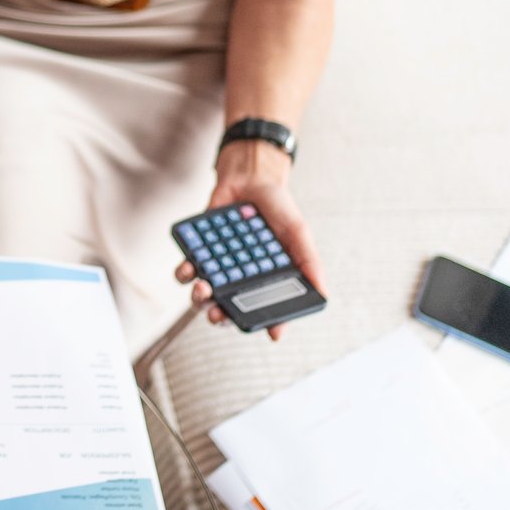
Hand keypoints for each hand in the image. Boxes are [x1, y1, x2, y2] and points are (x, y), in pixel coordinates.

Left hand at [175, 140, 326, 340]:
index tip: (271, 333)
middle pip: (229, 309)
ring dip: (199, 299)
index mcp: (266, 279)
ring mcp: (220, 267)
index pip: (265, 308)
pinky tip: (191, 267)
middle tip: (218, 315)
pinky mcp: (200, 253)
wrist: (249, 177)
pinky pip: (187, 271)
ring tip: (202, 289)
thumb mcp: (298, 233)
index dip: (268, 323)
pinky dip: (185, 272)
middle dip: (221, 317)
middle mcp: (241, 278)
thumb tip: (323, 293)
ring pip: (204, 296)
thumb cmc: (277, 208)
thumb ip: (308, 262)